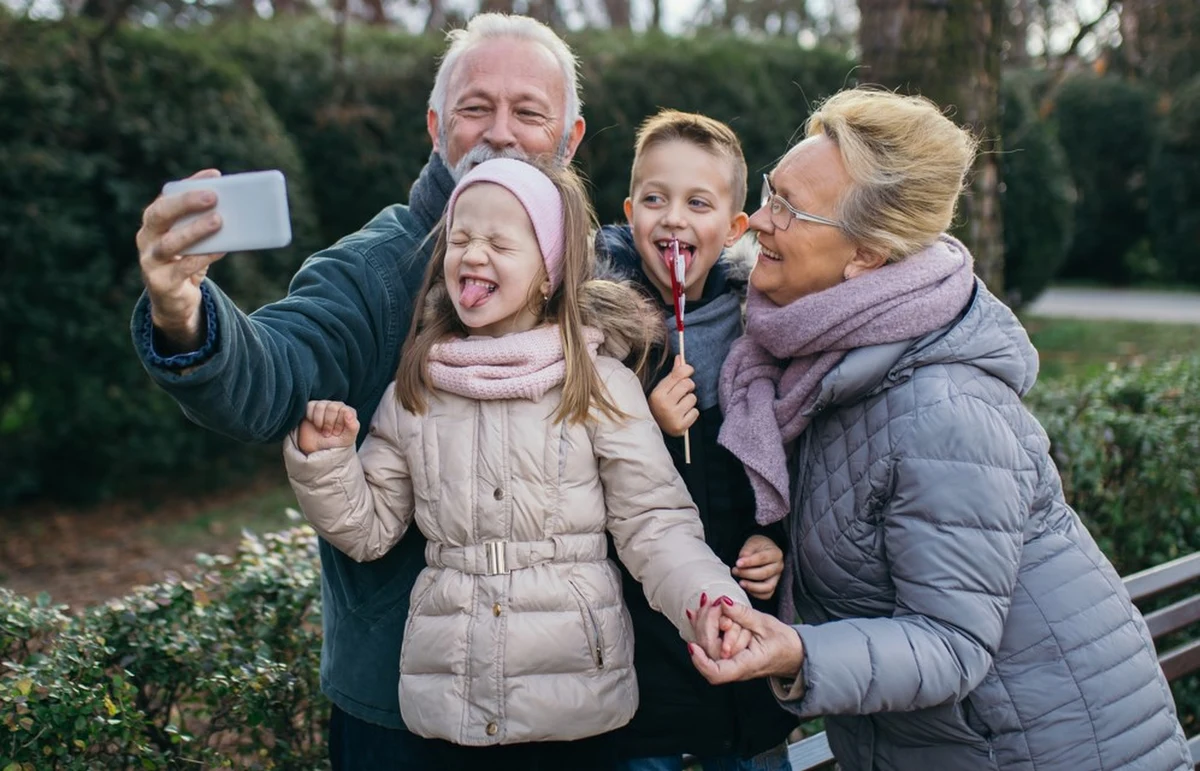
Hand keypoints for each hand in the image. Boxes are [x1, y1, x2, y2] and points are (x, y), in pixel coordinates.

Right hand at [136, 169, 226, 350]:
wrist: (174, 302)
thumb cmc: (186, 261)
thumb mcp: (193, 239)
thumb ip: (205, 222)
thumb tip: (238, 206)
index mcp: (154, 221)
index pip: (167, 196)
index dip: (189, 184)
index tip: (215, 175)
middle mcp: (146, 237)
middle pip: (160, 215)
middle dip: (186, 203)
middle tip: (213, 196)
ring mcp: (150, 261)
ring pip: (170, 243)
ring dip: (195, 230)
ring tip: (219, 221)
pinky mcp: (161, 283)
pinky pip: (183, 268)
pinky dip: (203, 256)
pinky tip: (221, 249)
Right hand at [297, 400, 359, 453]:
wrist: (319, 450)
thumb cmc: (335, 443)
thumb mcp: (348, 438)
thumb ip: (353, 426)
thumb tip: (348, 413)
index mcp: (348, 412)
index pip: (344, 410)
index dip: (338, 424)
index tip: (336, 433)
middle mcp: (337, 406)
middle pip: (332, 407)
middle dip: (328, 423)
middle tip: (328, 433)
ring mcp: (324, 405)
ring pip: (320, 406)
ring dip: (319, 422)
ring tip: (321, 430)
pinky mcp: (312, 406)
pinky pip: (310, 407)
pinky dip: (311, 418)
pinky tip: (314, 424)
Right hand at [648, 356, 697, 436]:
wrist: (656, 428)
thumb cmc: (661, 404)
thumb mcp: (663, 388)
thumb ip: (673, 374)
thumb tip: (680, 357)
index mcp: (658, 393)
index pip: (678, 374)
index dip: (687, 369)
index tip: (689, 370)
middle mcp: (664, 404)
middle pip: (688, 384)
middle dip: (688, 387)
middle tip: (683, 392)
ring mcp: (672, 416)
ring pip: (693, 398)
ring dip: (690, 401)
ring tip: (681, 405)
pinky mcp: (680, 426)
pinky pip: (695, 412)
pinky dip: (692, 413)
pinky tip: (683, 416)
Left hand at [688, 599, 804, 684]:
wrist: (792, 653)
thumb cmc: (783, 642)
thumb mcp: (766, 624)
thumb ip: (743, 615)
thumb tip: (723, 602)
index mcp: (746, 664)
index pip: (717, 673)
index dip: (701, 662)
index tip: (692, 645)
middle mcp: (734, 667)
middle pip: (708, 650)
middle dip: (706, 623)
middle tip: (713, 602)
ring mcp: (728, 661)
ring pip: (706, 644)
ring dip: (704, 621)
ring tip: (709, 601)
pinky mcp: (726, 653)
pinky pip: (709, 641)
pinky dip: (703, 624)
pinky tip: (697, 611)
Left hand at [732, 534, 784, 599]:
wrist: (762, 551)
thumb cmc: (757, 547)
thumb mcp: (752, 543)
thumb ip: (747, 551)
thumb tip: (741, 562)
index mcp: (776, 553)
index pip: (763, 558)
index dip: (750, 562)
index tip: (738, 563)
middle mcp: (779, 566)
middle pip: (764, 573)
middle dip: (747, 573)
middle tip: (735, 571)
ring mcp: (777, 578)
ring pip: (768, 587)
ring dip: (752, 586)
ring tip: (740, 582)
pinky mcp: (773, 587)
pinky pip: (766, 595)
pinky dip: (755, 594)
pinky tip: (745, 587)